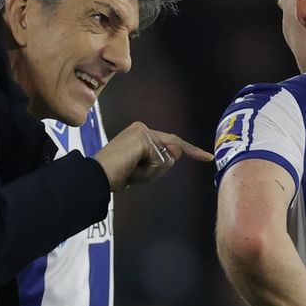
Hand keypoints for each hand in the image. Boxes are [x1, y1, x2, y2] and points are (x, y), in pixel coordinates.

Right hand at [97, 123, 212, 191]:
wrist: (96, 177)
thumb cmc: (116, 176)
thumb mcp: (143, 171)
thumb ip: (161, 162)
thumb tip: (177, 150)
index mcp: (141, 134)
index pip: (172, 142)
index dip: (191, 151)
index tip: (209, 157)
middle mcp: (142, 128)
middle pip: (171, 153)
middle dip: (155, 171)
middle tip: (131, 174)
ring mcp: (143, 132)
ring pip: (166, 159)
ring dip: (150, 173)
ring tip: (130, 172)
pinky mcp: (143, 138)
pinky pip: (159, 161)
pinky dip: (147, 171)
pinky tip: (130, 169)